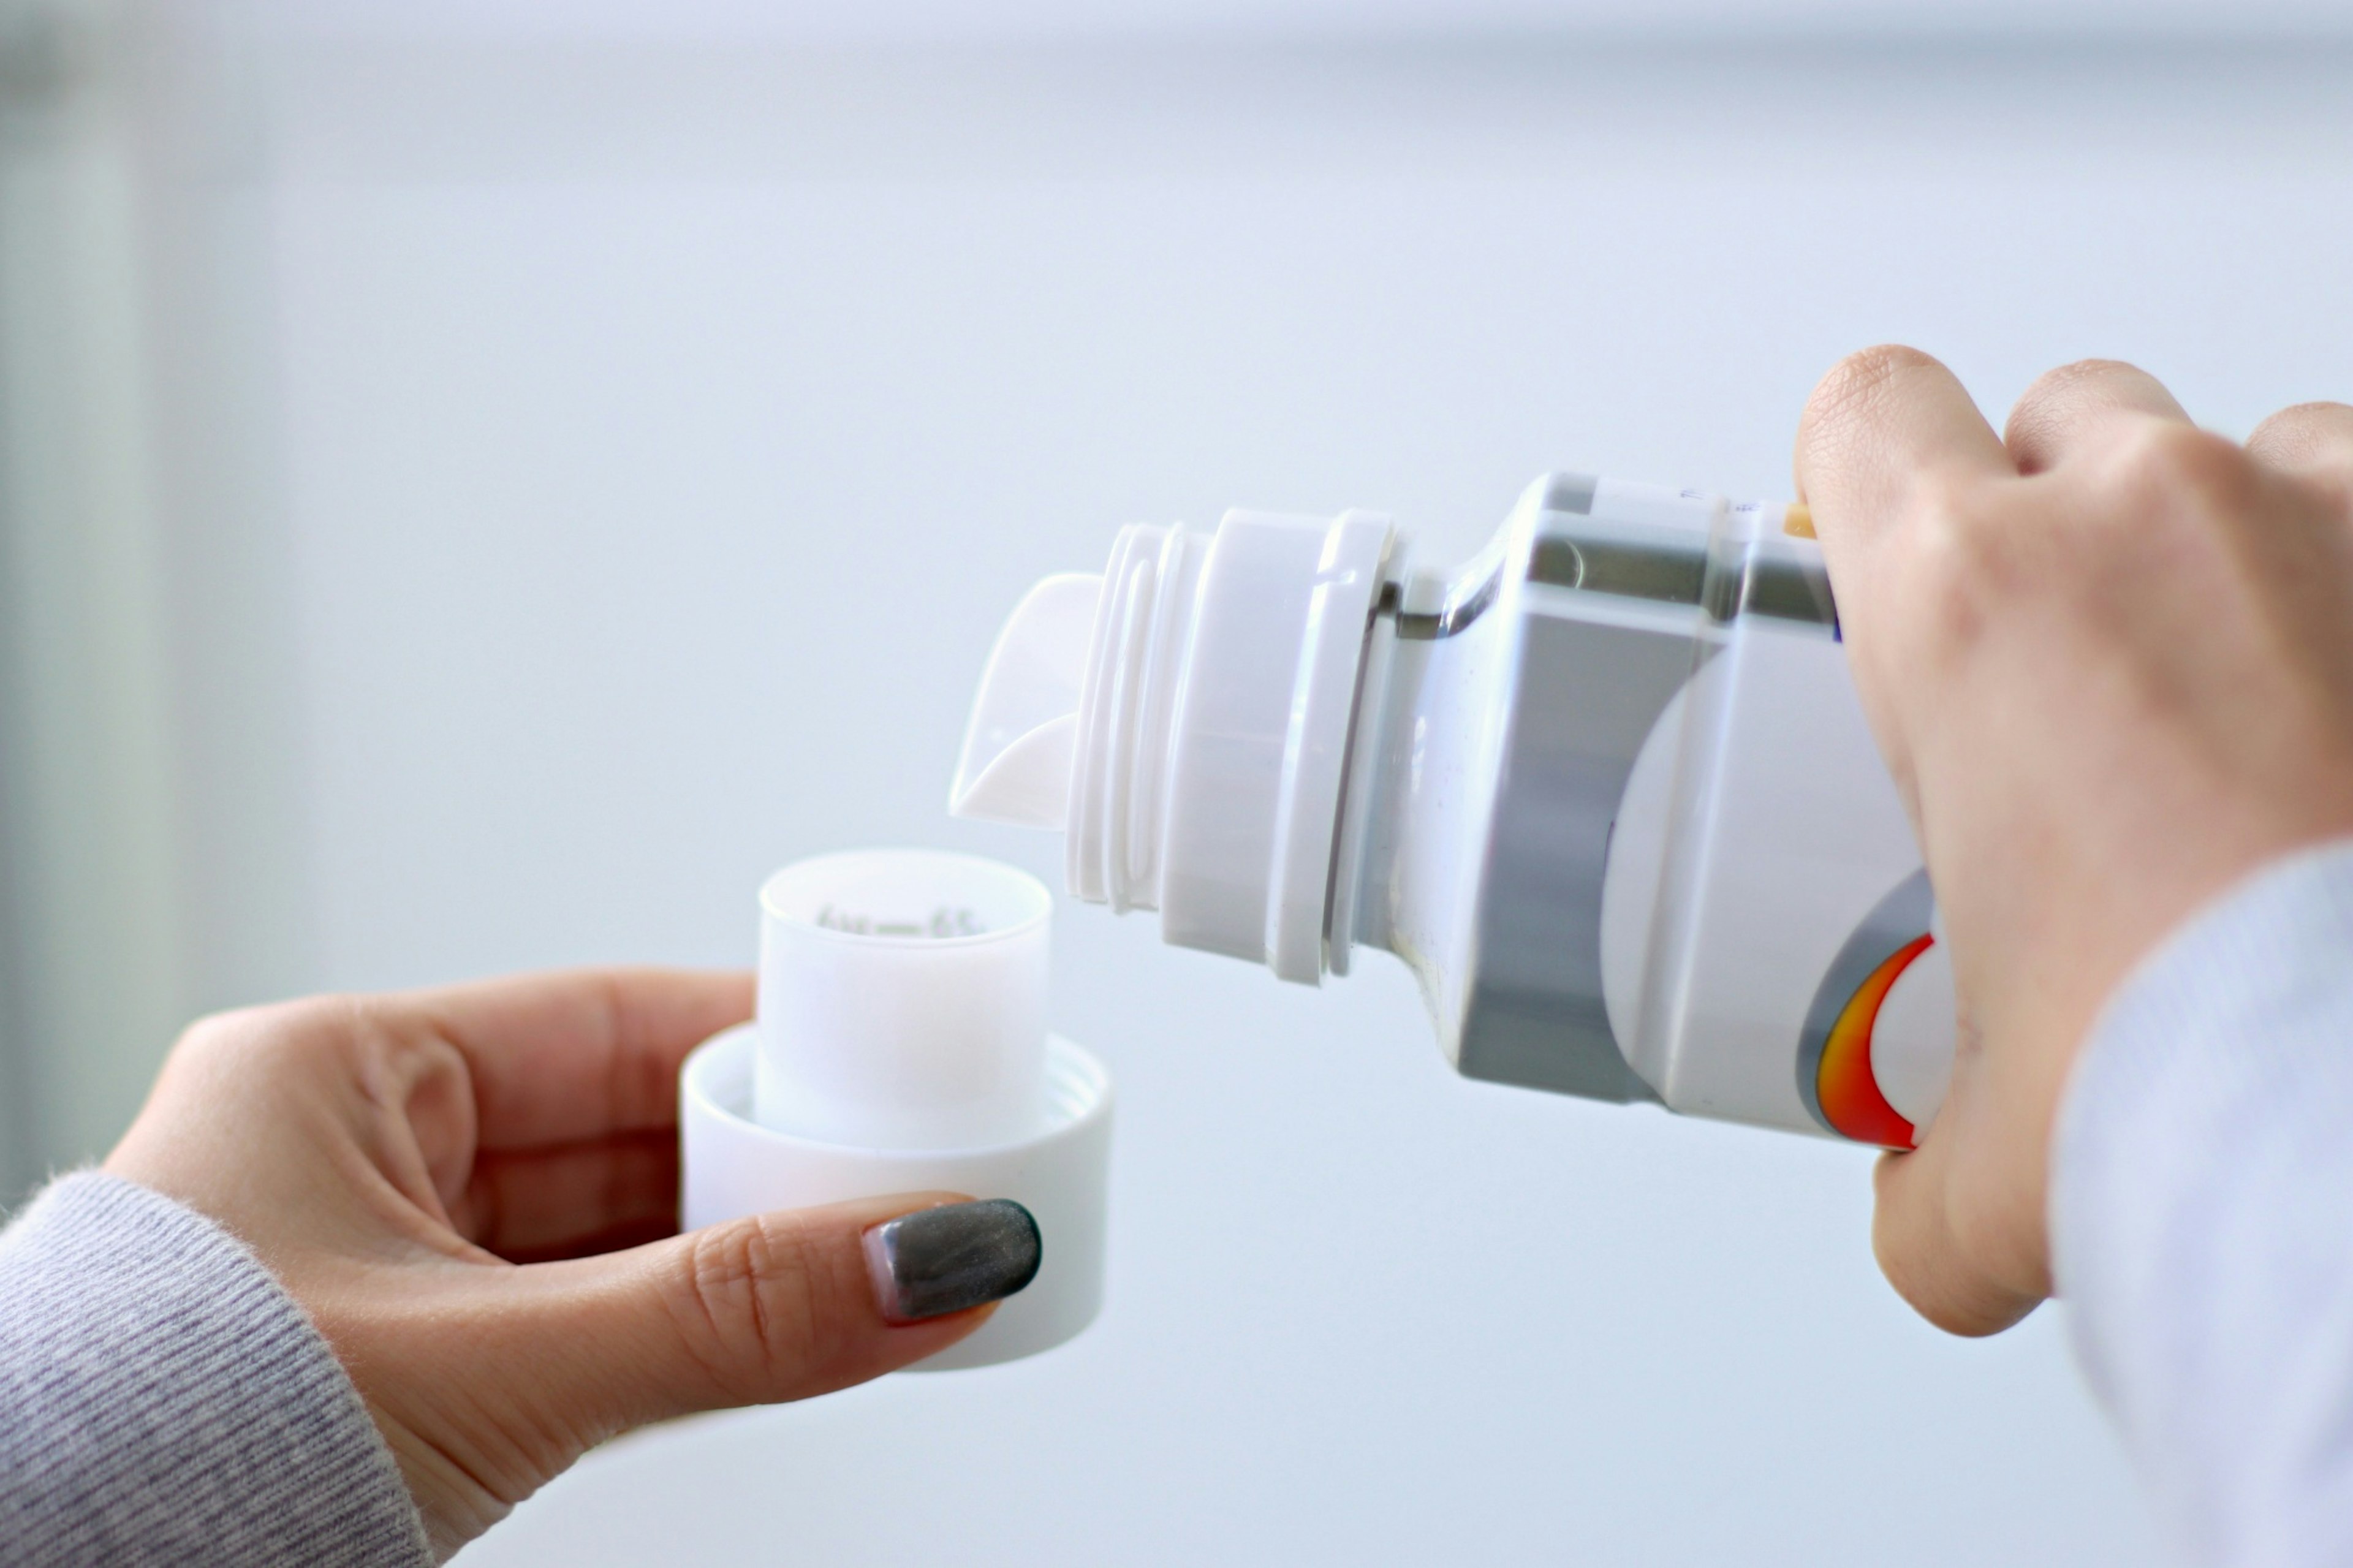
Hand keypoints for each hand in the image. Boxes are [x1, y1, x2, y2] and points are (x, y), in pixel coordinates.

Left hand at [104, 969, 1018, 1557]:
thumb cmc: (154, 1471)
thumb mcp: (487, 1368)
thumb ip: (724, 1318)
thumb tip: (924, 1258)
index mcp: (336, 1077)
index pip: (604, 1017)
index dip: (756, 1035)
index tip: (883, 1055)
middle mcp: (353, 1158)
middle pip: (621, 1127)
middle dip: (768, 1159)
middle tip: (908, 1174)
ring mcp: (375, 1272)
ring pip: (606, 1235)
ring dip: (734, 1256)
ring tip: (868, 1258)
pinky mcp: (398, 1376)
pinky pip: (577, 1322)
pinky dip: (679, 1332)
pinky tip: (774, 1335)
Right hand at [1795, 350, 2352, 1334]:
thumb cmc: (2206, 1082)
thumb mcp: (1992, 1158)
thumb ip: (1929, 1165)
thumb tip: (1925, 1212)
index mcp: (1964, 607)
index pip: (1865, 412)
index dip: (1862, 470)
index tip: (1877, 552)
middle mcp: (2145, 515)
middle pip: (2061, 413)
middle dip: (2055, 513)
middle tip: (2070, 668)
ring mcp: (2332, 517)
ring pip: (2248, 443)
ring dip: (2230, 535)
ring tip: (2249, 691)